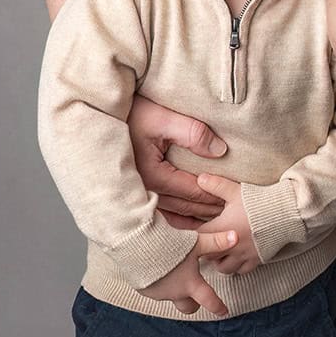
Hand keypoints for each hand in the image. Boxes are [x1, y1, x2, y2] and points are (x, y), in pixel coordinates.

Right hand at [128, 94, 228, 224]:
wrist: (98, 116)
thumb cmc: (132, 113)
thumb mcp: (164, 117)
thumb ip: (194, 133)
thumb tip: (220, 151)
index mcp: (154, 174)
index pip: (194, 191)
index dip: (217, 195)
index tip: (237, 198)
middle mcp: (144, 190)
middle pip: (186, 207)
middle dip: (211, 211)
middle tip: (235, 214)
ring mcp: (136, 194)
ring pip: (173, 214)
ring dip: (196, 218)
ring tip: (218, 222)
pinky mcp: (133, 192)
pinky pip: (159, 213)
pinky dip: (177, 220)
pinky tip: (189, 222)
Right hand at [137, 231, 236, 315]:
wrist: (136, 245)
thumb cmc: (168, 244)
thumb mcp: (195, 242)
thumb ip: (216, 242)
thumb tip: (236, 237)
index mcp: (190, 284)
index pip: (208, 300)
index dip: (218, 306)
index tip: (224, 311)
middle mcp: (173, 293)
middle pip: (188, 307)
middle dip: (194, 303)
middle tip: (197, 293)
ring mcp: (157, 293)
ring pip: (170, 297)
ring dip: (175, 289)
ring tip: (175, 272)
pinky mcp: (143, 289)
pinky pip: (155, 290)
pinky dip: (159, 283)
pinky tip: (158, 269)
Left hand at [193, 173, 259, 274]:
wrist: (287, 211)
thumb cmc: (260, 201)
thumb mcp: (235, 191)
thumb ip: (216, 185)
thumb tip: (199, 178)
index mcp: (221, 228)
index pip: (199, 237)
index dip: (196, 234)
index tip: (198, 230)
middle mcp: (230, 245)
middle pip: (208, 256)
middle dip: (206, 250)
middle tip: (209, 241)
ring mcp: (243, 255)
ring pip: (223, 268)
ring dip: (220, 261)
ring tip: (222, 252)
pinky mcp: (256, 259)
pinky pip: (241, 271)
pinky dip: (237, 266)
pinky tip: (238, 257)